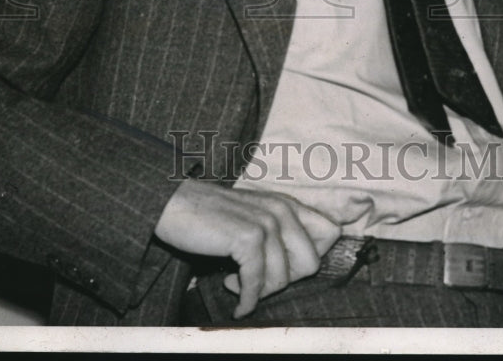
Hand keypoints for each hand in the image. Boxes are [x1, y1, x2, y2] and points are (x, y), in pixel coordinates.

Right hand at [153, 179, 340, 317]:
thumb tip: (299, 264)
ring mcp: (265, 222)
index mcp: (286, 204)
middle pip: (312, 262)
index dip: (313, 255)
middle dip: (287, 280)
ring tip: (237, 282)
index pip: (331, 232)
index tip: (287, 268)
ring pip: (284, 277)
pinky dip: (245, 298)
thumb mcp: (251, 216)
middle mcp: (281, 209)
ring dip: (260, 290)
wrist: (172, 203)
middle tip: (260, 280)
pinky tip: (232, 293)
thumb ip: (277, 231)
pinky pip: (257, 283)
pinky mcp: (246, 237)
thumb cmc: (210, 216)